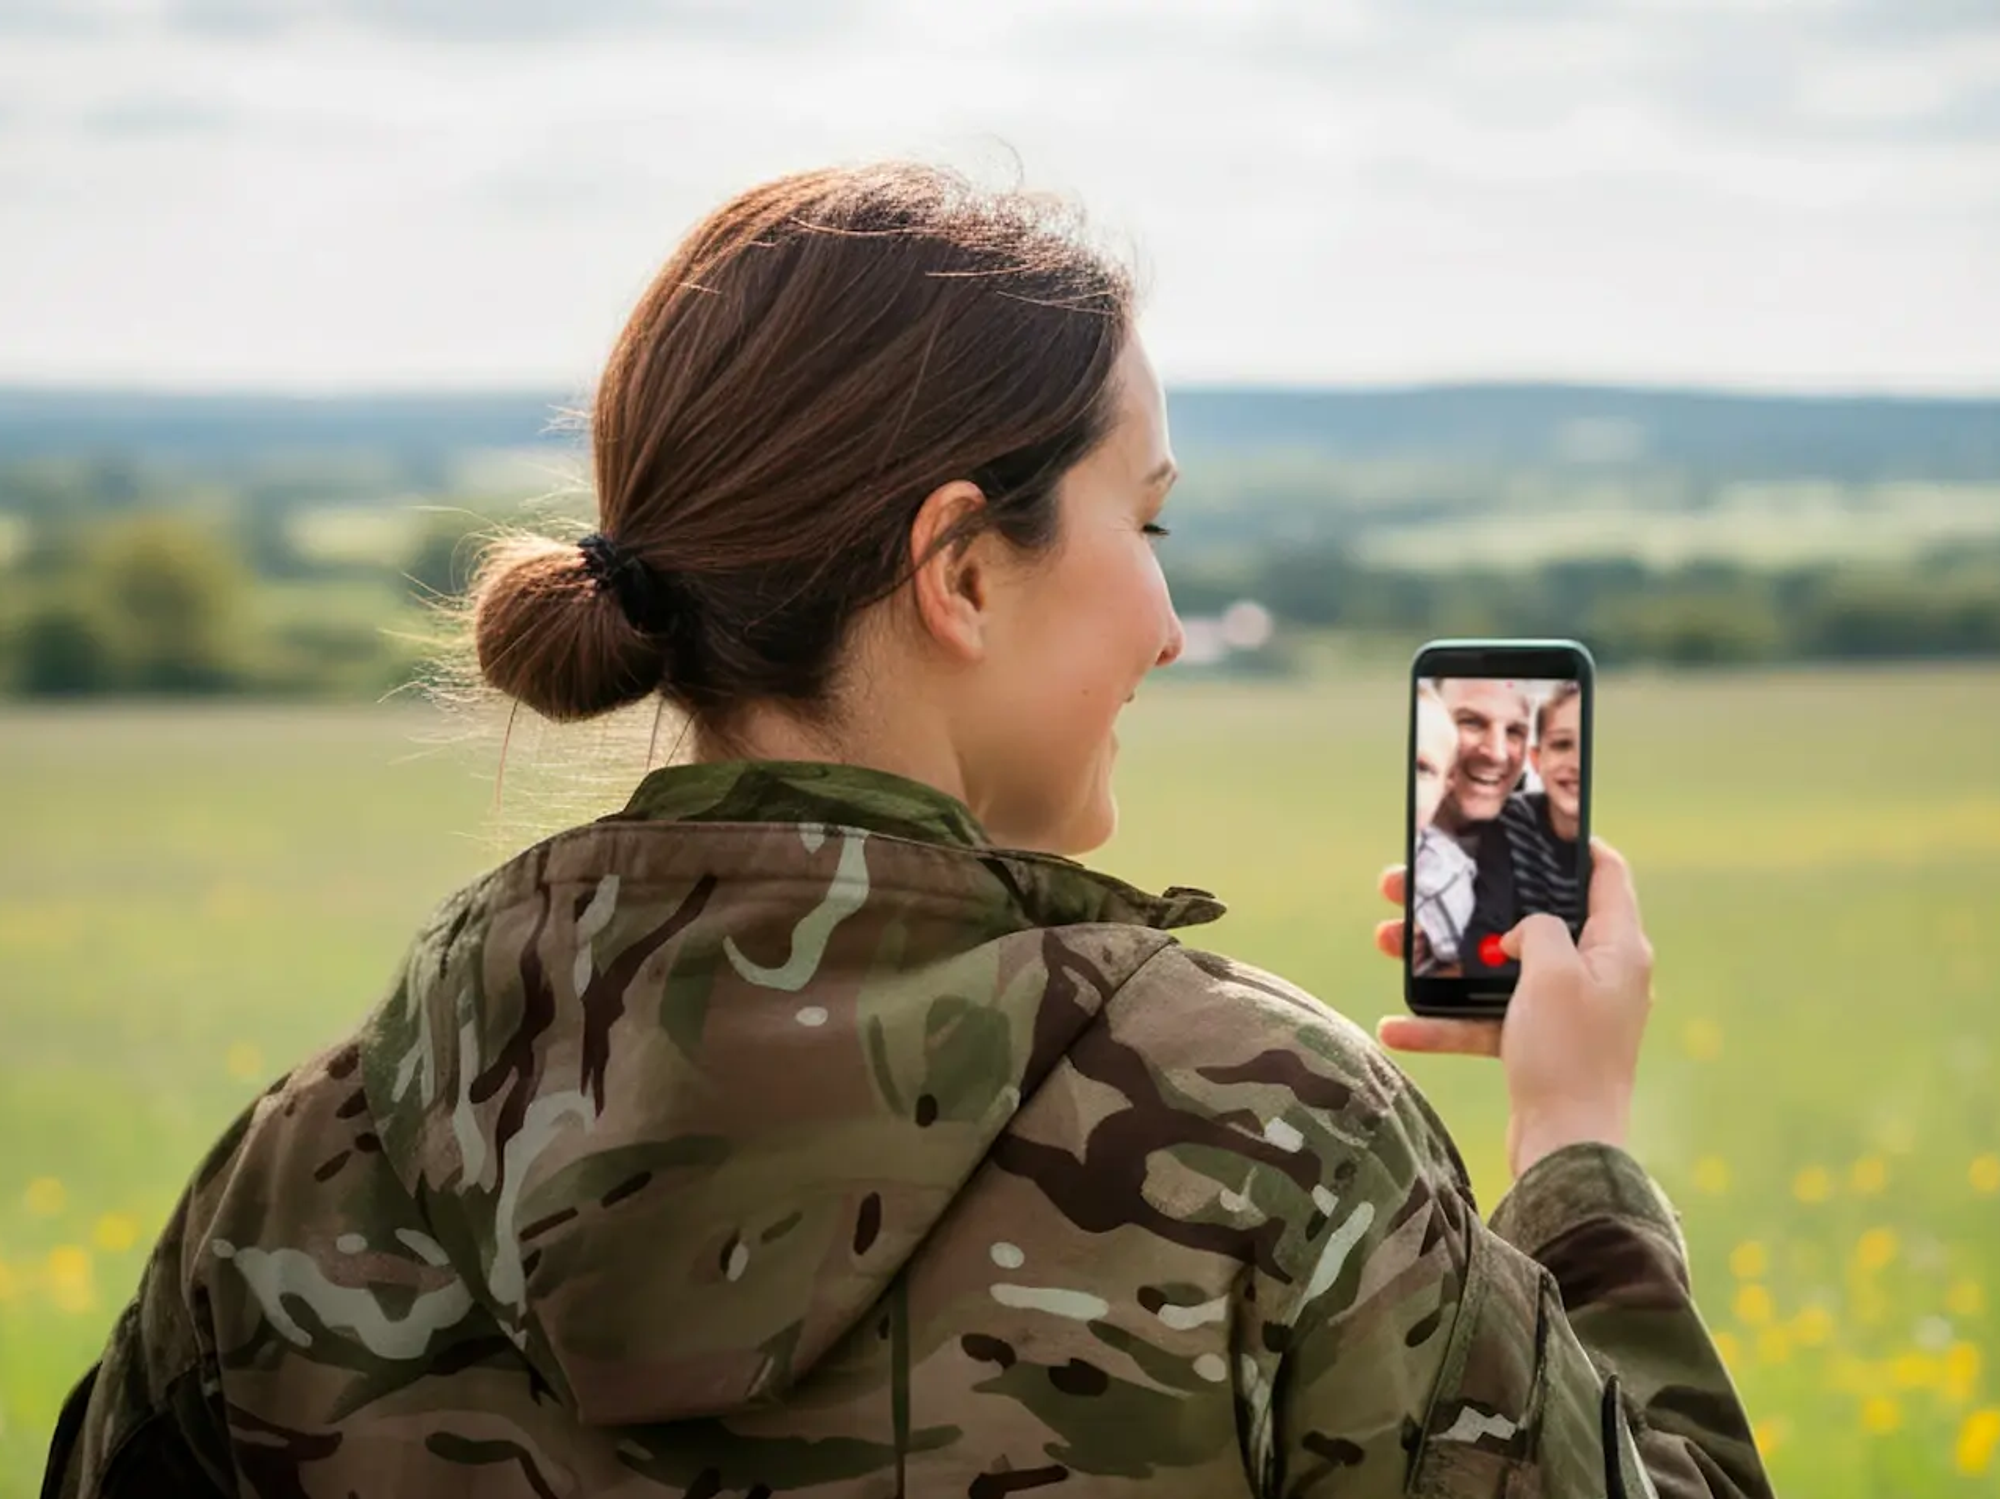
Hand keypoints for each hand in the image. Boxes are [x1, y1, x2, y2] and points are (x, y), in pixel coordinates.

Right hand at [1370, 841, 1654, 1178]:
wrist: (1566, 1150)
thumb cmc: (1569, 1055)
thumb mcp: (1553, 971)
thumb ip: (1539, 930)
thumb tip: (1523, 932)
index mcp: (1618, 947)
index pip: (1605, 873)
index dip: (1571, 843)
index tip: (1525, 826)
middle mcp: (1596, 973)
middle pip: (1531, 918)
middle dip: (1471, 902)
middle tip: (1416, 881)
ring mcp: (1565, 1011)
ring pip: (1496, 968)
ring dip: (1441, 958)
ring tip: (1384, 938)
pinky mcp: (1537, 1045)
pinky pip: (1484, 1020)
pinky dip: (1443, 1022)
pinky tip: (1394, 1026)